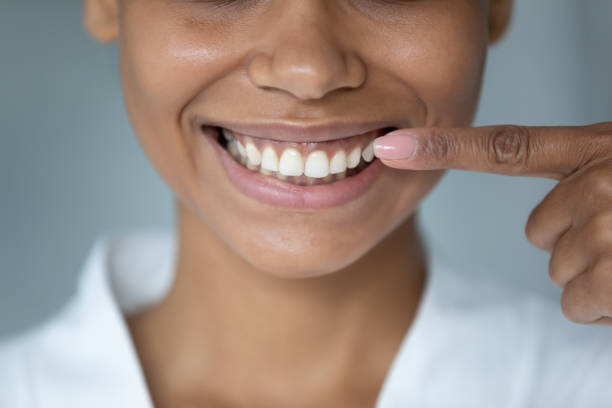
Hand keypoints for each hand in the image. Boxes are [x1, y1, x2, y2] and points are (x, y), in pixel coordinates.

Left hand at [373, 122, 611, 324]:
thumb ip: (583, 176)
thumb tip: (550, 217)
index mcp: (595, 150)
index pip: (505, 147)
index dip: (443, 147)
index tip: (392, 147)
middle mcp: (593, 186)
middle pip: (537, 231)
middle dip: (571, 239)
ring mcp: (602, 231)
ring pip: (559, 271)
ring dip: (595, 273)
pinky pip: (578, 304)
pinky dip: (605, 305)